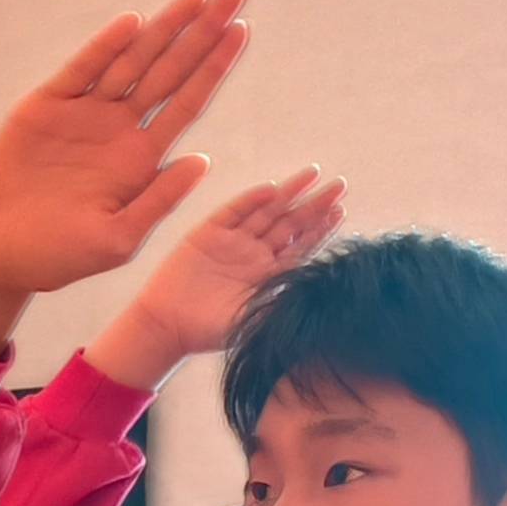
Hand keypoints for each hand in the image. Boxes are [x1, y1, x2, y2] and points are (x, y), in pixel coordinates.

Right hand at [0, 0, 251, 356]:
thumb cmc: (59, 256)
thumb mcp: (119, 240)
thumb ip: (158, 201)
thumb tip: (200, 160)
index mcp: (140, 158)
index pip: (187, 102)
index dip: (215, 67)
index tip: (243, 31)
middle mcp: (118, 129)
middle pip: (170, 70)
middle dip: (201, 31)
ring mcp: (83, 115)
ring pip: (132, 62)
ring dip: (164, 28)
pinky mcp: (45, 108)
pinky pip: (81, 71)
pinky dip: (105, 48)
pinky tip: (133, 24)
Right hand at [88, 170, 346, 390]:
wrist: (166, 327)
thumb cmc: (211, 330)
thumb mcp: (256, 320)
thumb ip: (285, 300)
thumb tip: (322, 290)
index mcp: (269, 275)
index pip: (302, 247)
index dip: (321, 228)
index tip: (341, 211)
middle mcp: (254, 254)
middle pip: (290, 224)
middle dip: (314, 205)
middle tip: (339, 185)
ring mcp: (231, 242)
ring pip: (266, 212)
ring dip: (289, 194)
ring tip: (313, 174)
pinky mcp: (206, 235)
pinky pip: (233, 212)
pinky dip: (250, 201)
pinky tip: (270, 190)